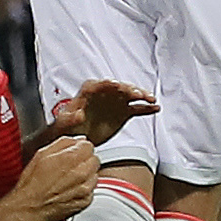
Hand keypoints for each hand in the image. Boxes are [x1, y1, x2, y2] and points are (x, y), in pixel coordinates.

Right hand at [10, 134, 103, 220]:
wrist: (30, 207)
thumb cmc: (32, 184)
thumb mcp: (42, 154)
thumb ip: (63, 143)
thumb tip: (76, 141)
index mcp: (70, 158)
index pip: (89, 145)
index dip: (79, 148)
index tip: (74, 152)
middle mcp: (81, 173)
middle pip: (94, 159)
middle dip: (84, 160)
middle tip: (70, 166)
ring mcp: (85, 188)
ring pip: (95, 174)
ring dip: (85, 174)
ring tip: (68, 179)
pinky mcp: (86, 201)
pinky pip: (92, 189)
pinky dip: (84, 188)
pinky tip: (70, 189)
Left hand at [46, 80, 160, 146]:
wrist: (76, 136)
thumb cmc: (68, 126)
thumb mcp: (65, 122)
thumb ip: (71, 117)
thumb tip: (78, 115)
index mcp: (89, 91)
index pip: (99, 84)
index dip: (107, 83)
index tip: (114, 84)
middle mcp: (105, 93)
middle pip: (118, 88)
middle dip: (128, 89)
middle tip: (136, 93)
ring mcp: (116, 102)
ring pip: (130, 95)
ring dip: (141, 96)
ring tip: (150, 99)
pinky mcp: (123, 112)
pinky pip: (137, 108)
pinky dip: (146, 108)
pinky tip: (155, 108)